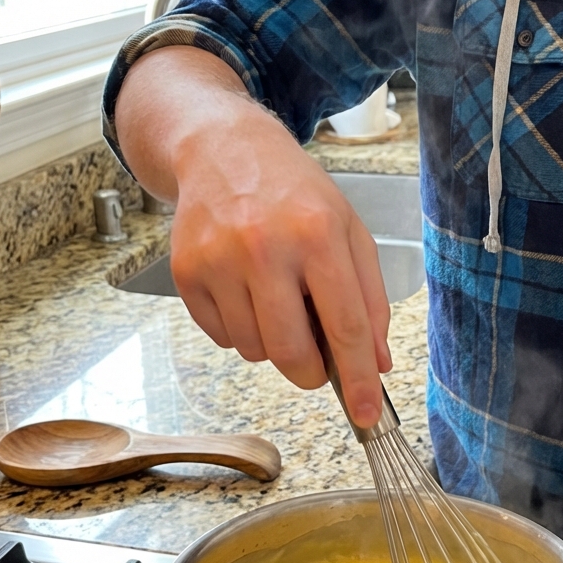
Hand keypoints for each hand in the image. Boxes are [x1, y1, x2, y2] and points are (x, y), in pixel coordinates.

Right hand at [116, 48, 390, 427]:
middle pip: (292, 352)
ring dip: (273, 345)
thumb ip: (370, 298)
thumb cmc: (294, 193)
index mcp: (318, 233)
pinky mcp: (186, 272)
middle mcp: (265, 247)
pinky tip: (245, 290)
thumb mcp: (348, 230)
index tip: (368, 413)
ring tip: (277, 300)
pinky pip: (222, 338)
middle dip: (311, 373)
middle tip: (316, 361)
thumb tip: (377, 365)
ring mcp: (219, 260)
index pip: (345, 325)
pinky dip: (241, 330)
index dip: (358, 378)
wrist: (223, 149)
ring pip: (254, 352)